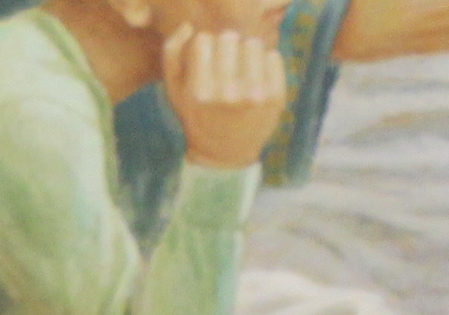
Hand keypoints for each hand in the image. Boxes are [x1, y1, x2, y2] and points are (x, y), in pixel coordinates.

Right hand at [163, 23, 288, 171]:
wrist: (225, 153)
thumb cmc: (197, 117)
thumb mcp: (174, 91)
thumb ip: (172, 55)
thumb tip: (187, 26)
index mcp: (199, 91)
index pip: (205, 40)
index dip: (205, 46)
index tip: (206, 61)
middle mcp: (227, 93)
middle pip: (230, 37)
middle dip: (227, 47)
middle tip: (226, 64)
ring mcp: (254, 95)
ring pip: (254, 43)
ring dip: (247, 52)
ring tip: (242, 69)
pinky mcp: (276, 96)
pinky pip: (273, 56)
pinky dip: (264, 62)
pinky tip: (256, 77)